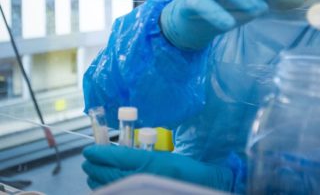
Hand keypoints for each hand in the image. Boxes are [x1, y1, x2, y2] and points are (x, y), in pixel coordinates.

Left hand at [82, 145, 233, 190]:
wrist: (209, 187)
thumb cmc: (191, 172)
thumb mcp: (169, 158)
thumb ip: (146, 157)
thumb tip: (120, 154)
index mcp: (156, 163)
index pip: (122, 157)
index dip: (103, 154)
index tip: (90, 150)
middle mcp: (148, 178)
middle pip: (112, 174)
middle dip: (96, 167)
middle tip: (87, 160)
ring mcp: (145, 189)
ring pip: (113, 187)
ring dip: (98, 179)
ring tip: (91, 172)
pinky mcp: (146, 193)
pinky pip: (122, 192)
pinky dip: (109, 189)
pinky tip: (105, 186)